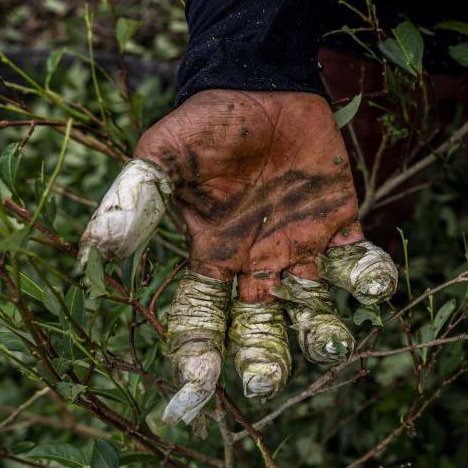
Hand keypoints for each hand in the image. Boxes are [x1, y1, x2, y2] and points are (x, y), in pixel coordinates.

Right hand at [80, 90, 396, 424]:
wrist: (262, 85)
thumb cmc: (207, 123)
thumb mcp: (163, 158)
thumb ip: (134, 204)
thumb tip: (91, 256)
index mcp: (212, 257)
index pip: (201, 317)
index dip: (198, 350)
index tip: (200, 379)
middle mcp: (257, 263)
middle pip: (260, 328)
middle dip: (263, 357)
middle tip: (266, 382)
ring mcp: (300, 247)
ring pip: (313, 306)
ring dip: (323, 329)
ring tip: (330, 344)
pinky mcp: (338, 224)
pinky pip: (357, 262)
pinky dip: (368, 277)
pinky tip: (376, 285)